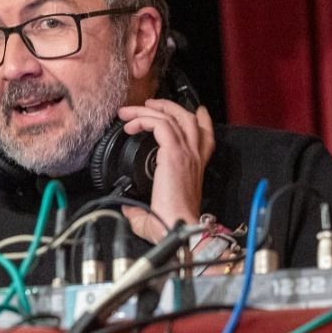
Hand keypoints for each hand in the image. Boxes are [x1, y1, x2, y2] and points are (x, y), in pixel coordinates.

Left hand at [117, 100, 215, 241]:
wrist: (179, 229)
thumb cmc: (172, 224)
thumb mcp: (155, 214)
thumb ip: (140, 210)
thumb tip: (127, 209)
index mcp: (195, 168)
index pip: (204, 135)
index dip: (200, 119)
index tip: (194, 111)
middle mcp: (194, 157)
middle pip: (187, 117)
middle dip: (167, 106)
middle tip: (149, 103)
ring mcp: (185, 153)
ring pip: (171, 117)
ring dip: (149, 109)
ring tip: (130, 111)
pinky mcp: (173, 154)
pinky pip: (159, 124)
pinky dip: (144, 119)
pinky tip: (131, 126)